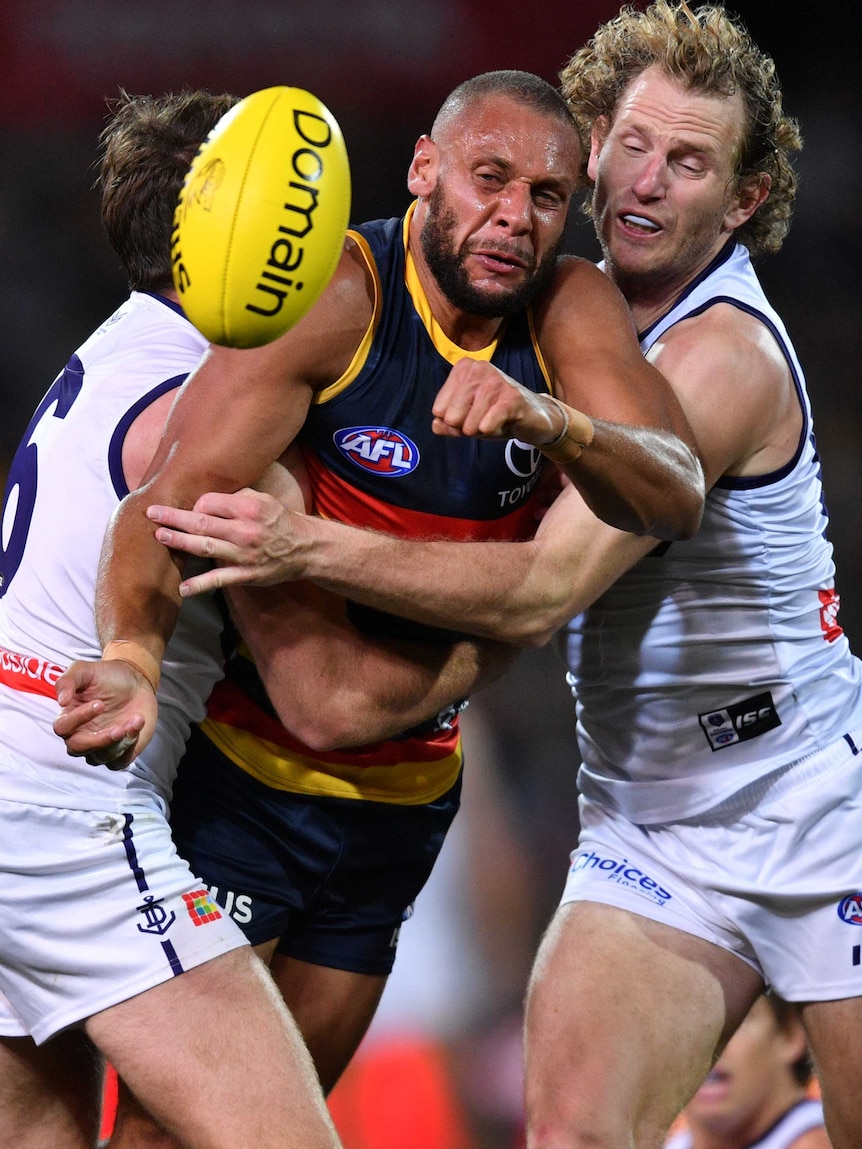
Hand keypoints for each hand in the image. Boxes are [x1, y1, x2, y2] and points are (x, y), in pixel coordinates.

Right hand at [53, 659, 157, 768]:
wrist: (135, 681)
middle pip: (78, 749)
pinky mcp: (120, 751)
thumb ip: (67, 680)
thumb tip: (61, 701)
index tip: (100, 704)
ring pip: (101, 757)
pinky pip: (119, 762)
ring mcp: (100, 746)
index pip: (63, 727)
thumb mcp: (84, 670)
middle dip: (99, 740)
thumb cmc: (106, 676)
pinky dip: (129, 748)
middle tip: (118, 727)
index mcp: (69, 718)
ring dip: (120, 742)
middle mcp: (81, 735)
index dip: (79, 718)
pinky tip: (138, 726)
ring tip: (135, 720)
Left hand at [147, 488, 311, 595]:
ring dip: (180, 541)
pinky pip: (220, 580)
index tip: (191, 510)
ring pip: (206, 546)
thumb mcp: (264, 500)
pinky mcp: (247, 575)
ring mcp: (245, 554)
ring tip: (160, 536)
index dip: (196, 505)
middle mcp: (245, 530)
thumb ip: (236, 498)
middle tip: (152, 513)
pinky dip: (200, 585)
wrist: (306, 549)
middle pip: (202, 522)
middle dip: (174, 517)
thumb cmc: (281, 521)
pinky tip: (183, 589)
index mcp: (249, 508)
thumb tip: (206, 502)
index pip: (210, 502)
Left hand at [431, 359, 564, 443]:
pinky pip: (486, 426)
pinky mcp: (512, 397)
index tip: (470, 415)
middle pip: (451, 417)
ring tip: (495, 420)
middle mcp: (479, 369)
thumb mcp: (466, 418)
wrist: (532, 416)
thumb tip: (436, 425)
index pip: (439, 410)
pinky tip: (504, 423)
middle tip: (484, 420)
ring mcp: (496, 381)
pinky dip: (491, 431)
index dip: (453, 422)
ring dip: (481, 430)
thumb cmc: (495, 414)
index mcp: (463, 368)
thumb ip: (447, 423)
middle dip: (466, 428)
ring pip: (469, 424)